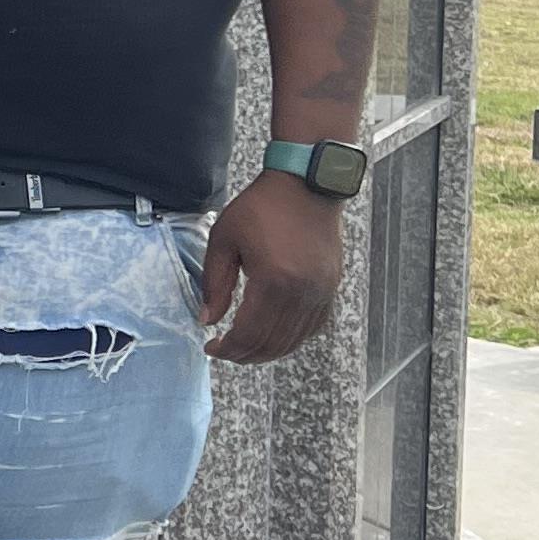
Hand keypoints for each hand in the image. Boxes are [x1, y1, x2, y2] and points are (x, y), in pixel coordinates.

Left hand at [196, 168, 346, 363]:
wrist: (306, 185)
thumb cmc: (261, 207)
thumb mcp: (224, 239)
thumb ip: (215, 283)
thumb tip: (208, 320)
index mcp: (274, 280)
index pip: (249, 333)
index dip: (228, 348)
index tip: (211, 346)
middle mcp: (302, 292)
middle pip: (272, 343)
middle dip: (244, 354)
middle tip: (224, 351)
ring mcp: (321, 293)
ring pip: (293, 340)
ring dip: (266, 351)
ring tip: (243, 347)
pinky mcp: (330, 288)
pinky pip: (311, 327)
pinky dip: (290, 339)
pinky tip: (271, 335)